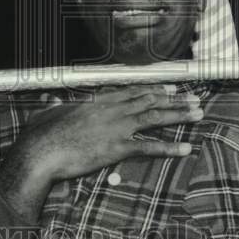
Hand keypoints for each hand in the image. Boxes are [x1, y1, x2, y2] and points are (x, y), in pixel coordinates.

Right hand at [0, 84, 201, 220]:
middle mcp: (111, 110)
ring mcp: (116, 128)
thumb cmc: (41, 135)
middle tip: (191, 97)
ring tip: (198, 113)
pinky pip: (149, 147)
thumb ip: (54, 105)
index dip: (152, 89)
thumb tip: (51, 98)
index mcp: (97, 101)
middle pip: (148, 101)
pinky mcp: (117, 148)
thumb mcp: (47, 113)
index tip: (168, 86)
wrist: (40, 151)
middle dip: (173, 99)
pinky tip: (186, 148)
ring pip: (155, 117)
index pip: (131, 92)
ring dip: (179, 115)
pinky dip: (170, 148)